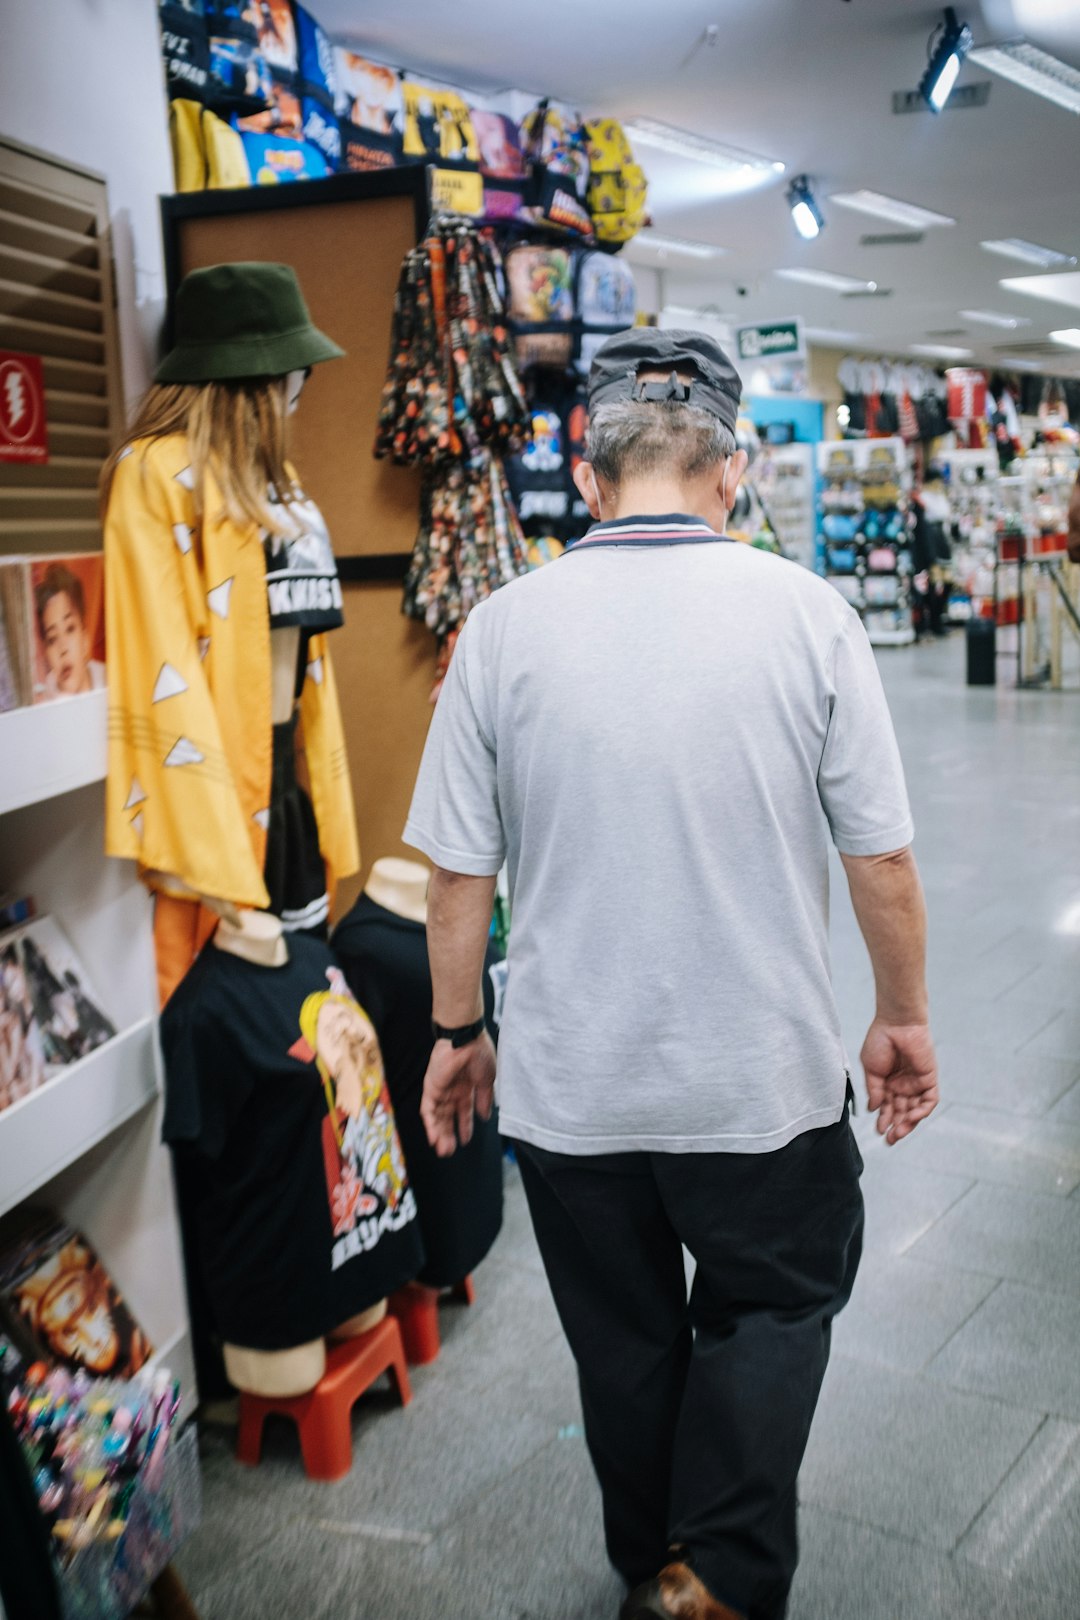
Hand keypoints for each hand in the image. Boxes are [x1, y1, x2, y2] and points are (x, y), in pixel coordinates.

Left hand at [421, 1031, 496, 1157]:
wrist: (465, 1038)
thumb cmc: (479, 1053)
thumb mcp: (487, 1079)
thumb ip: (484, 1098)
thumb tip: (485, 1116)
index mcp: (466, 1087)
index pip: (463, 1111)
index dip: (464, 1126)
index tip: (466, 1140)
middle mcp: (452, 1090)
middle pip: (448, 1117)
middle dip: (449, 1134)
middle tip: (449, 1151)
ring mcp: (440, 1090)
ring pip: (437, 1117)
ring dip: (439, 1134)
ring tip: (443, 1150)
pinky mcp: (431, 1088)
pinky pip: (428, 1109)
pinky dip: (430, 1124)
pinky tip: (433, 1137)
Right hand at [860, 1018, 938, 1144]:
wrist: (896, 1024)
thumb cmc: (880, 1040)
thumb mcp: (871, 1069)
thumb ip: (874, 1090)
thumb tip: (873, 1109)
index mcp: (887, 1082)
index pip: (887, 1107)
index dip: (883, 1120)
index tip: (878, 1131)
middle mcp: (902, 1084)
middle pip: (901, 1111)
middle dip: (895, 1126)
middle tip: (889, 1139)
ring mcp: (916, 1083)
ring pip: (915, 1109)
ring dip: (908, 1123)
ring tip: (898, 1133)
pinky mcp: (929, 1079)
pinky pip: (929, 1100)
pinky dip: (922, 1111)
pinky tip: (911, 1118)